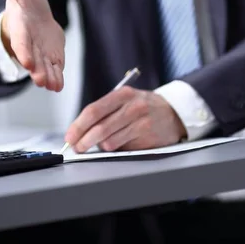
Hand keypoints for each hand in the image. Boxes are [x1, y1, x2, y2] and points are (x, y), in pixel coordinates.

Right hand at [0, 0, 64, 91]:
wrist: (33, 12)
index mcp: (20, 26)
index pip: (21, 41)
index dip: (24, 51)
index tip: (28, 61)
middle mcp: (29, 42)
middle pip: (33, 58)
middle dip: (37, 70)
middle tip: (42, 81)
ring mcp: (40, 52)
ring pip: (44, 67)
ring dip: (48, 77)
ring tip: (53, 86)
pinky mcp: (52, 56)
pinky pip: (54, 68)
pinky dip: (57, 77)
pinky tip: (59, 86)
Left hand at [64, 87, 186, 151]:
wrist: (174, 113)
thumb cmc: (142, 107)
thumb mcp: (124, 100)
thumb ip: (104, 112)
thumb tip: (80, 131)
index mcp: (122, 94)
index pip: (94, 110)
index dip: (78, 126)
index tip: (69, 136)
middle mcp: (133, 106)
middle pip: (100, 128)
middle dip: (84, 141)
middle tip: (77, 148)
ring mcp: (141, 122)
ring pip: (110, 141)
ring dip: (100, 146)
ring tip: (100, 144)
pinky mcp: (148, 137)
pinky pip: (123, 148)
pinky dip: (116, 149)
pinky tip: (119, 143)